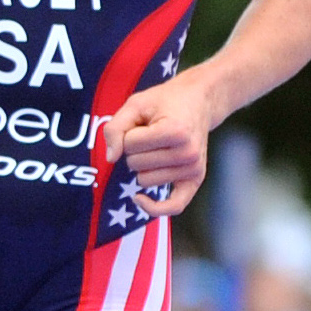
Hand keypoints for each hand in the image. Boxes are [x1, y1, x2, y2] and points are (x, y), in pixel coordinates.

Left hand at [98, 71, 227, 214]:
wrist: (198, 101)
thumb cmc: (165, 102)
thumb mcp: (136, 104)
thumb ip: (116, 127)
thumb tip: (111, 158)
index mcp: (176, 131)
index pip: (129, 144)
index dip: (128, 132)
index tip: (143, 122)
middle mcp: (188, 153)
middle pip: (135, 164)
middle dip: (135, 149)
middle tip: (152, 132)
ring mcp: (193, 169)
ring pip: (144, 180)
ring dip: (143, 165)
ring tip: (158, 146)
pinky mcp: (195, 180)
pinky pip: (174, 206)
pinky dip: (154, 208)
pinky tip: (138, 198)